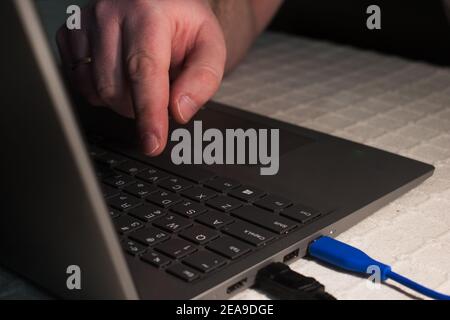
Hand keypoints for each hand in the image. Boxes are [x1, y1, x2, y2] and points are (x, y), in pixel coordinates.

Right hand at [57, 0, 225, 155]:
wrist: (160, 3)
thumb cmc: (184, 24)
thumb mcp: (210, 46)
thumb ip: (203, 78)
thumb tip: (179, 111)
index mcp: (148, 12)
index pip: (145, 71)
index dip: (149, 113)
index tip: (152, 143)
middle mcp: (110, 12)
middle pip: (116, 88)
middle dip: (140, 107)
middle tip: (160, 92)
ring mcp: (85, 22)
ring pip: (95, 90)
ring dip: (121, 101)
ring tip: (141, 79)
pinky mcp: (69, 33)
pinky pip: (79, 82)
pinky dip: (101, 91)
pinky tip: (119, 75)